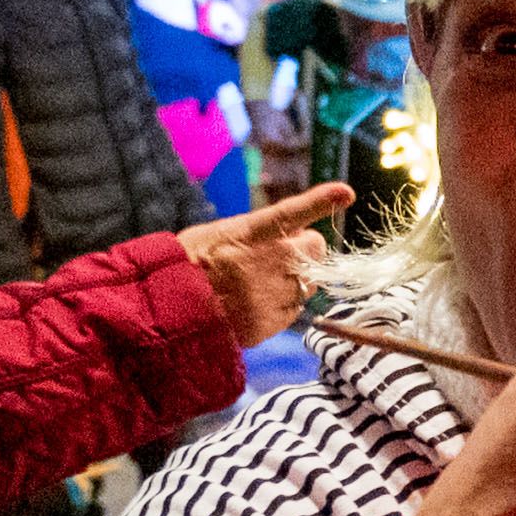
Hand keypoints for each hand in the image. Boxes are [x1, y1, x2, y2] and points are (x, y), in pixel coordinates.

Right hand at [174, 180, 350, 344]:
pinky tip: (256, 304)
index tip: (345, 194)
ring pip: (310, 281)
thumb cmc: (190, 266)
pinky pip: (295, 309)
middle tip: (281, 256)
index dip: (321, 201)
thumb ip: (257, 232)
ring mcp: (275, 293)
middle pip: (317, 249)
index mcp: (250, 233)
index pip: (292, 212)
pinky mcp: (275, 321)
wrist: (170, 312)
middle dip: (305, 250)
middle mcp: (269, 261)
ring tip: (261, 283)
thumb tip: (294, 232)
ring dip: (296, 279)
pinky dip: (283, 306)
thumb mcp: (217, 235)